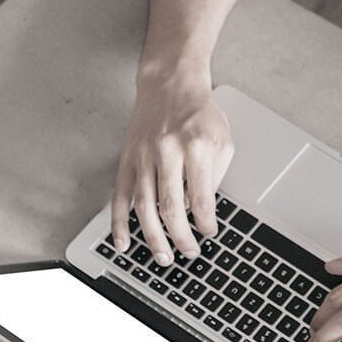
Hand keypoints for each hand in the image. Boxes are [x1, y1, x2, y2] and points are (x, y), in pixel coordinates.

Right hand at [110, 72, 233, 265]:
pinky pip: (120, 196)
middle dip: (180, 237)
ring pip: (144, 206)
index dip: (206, 222)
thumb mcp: (222, 138)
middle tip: (189, 253)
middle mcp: (167, 152)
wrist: (169, 84)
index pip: (202, 196)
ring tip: (163, 257)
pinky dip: (119, 222)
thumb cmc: (199, 112)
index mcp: (196, 147)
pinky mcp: (127, 159)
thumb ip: (216, 174)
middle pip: (171, 206)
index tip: (210, 234)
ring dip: (153, 237)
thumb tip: (204, 209)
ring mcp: (143, 157)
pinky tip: (123, 242)